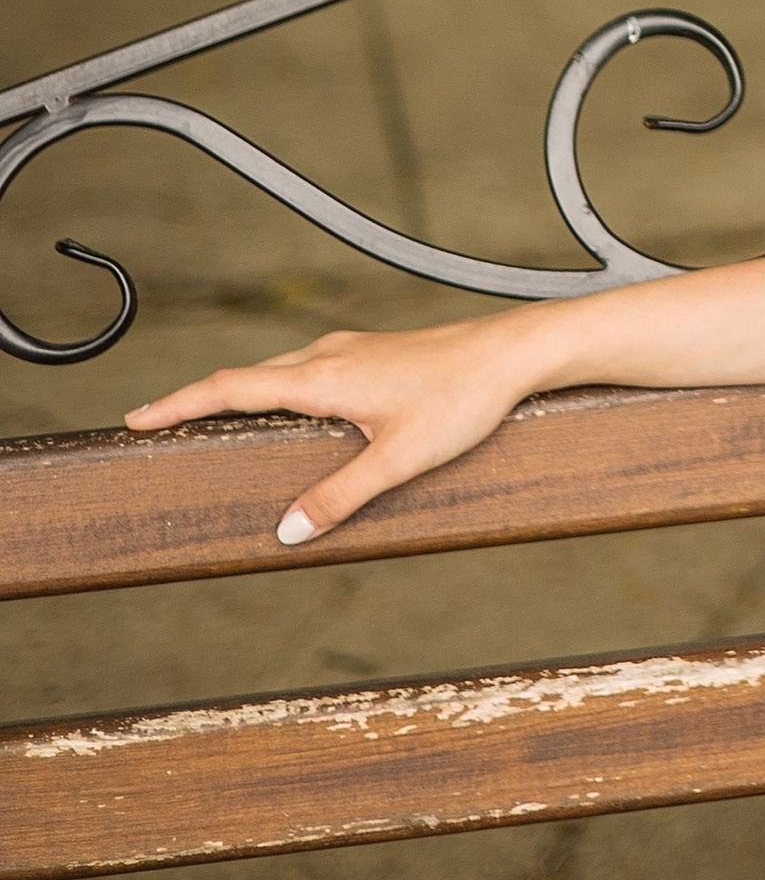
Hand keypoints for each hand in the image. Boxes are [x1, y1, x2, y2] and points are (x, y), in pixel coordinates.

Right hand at [126, 317, 540, 543]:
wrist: (513, 353)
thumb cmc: (463, 399)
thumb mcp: (399, 459)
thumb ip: (341, 496)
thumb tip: (287, 531)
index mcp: (324, 377)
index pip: (231, 387)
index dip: (179, 403)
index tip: (136, 418)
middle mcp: (329, 355)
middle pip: (245, 376)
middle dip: (197, 399)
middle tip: (156, 422)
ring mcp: (352, 349)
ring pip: (278, 370)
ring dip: (238, 391)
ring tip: (208, 417)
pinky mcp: (373, 353)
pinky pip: (307, 369)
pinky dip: (276, 386)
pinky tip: (288, 407)